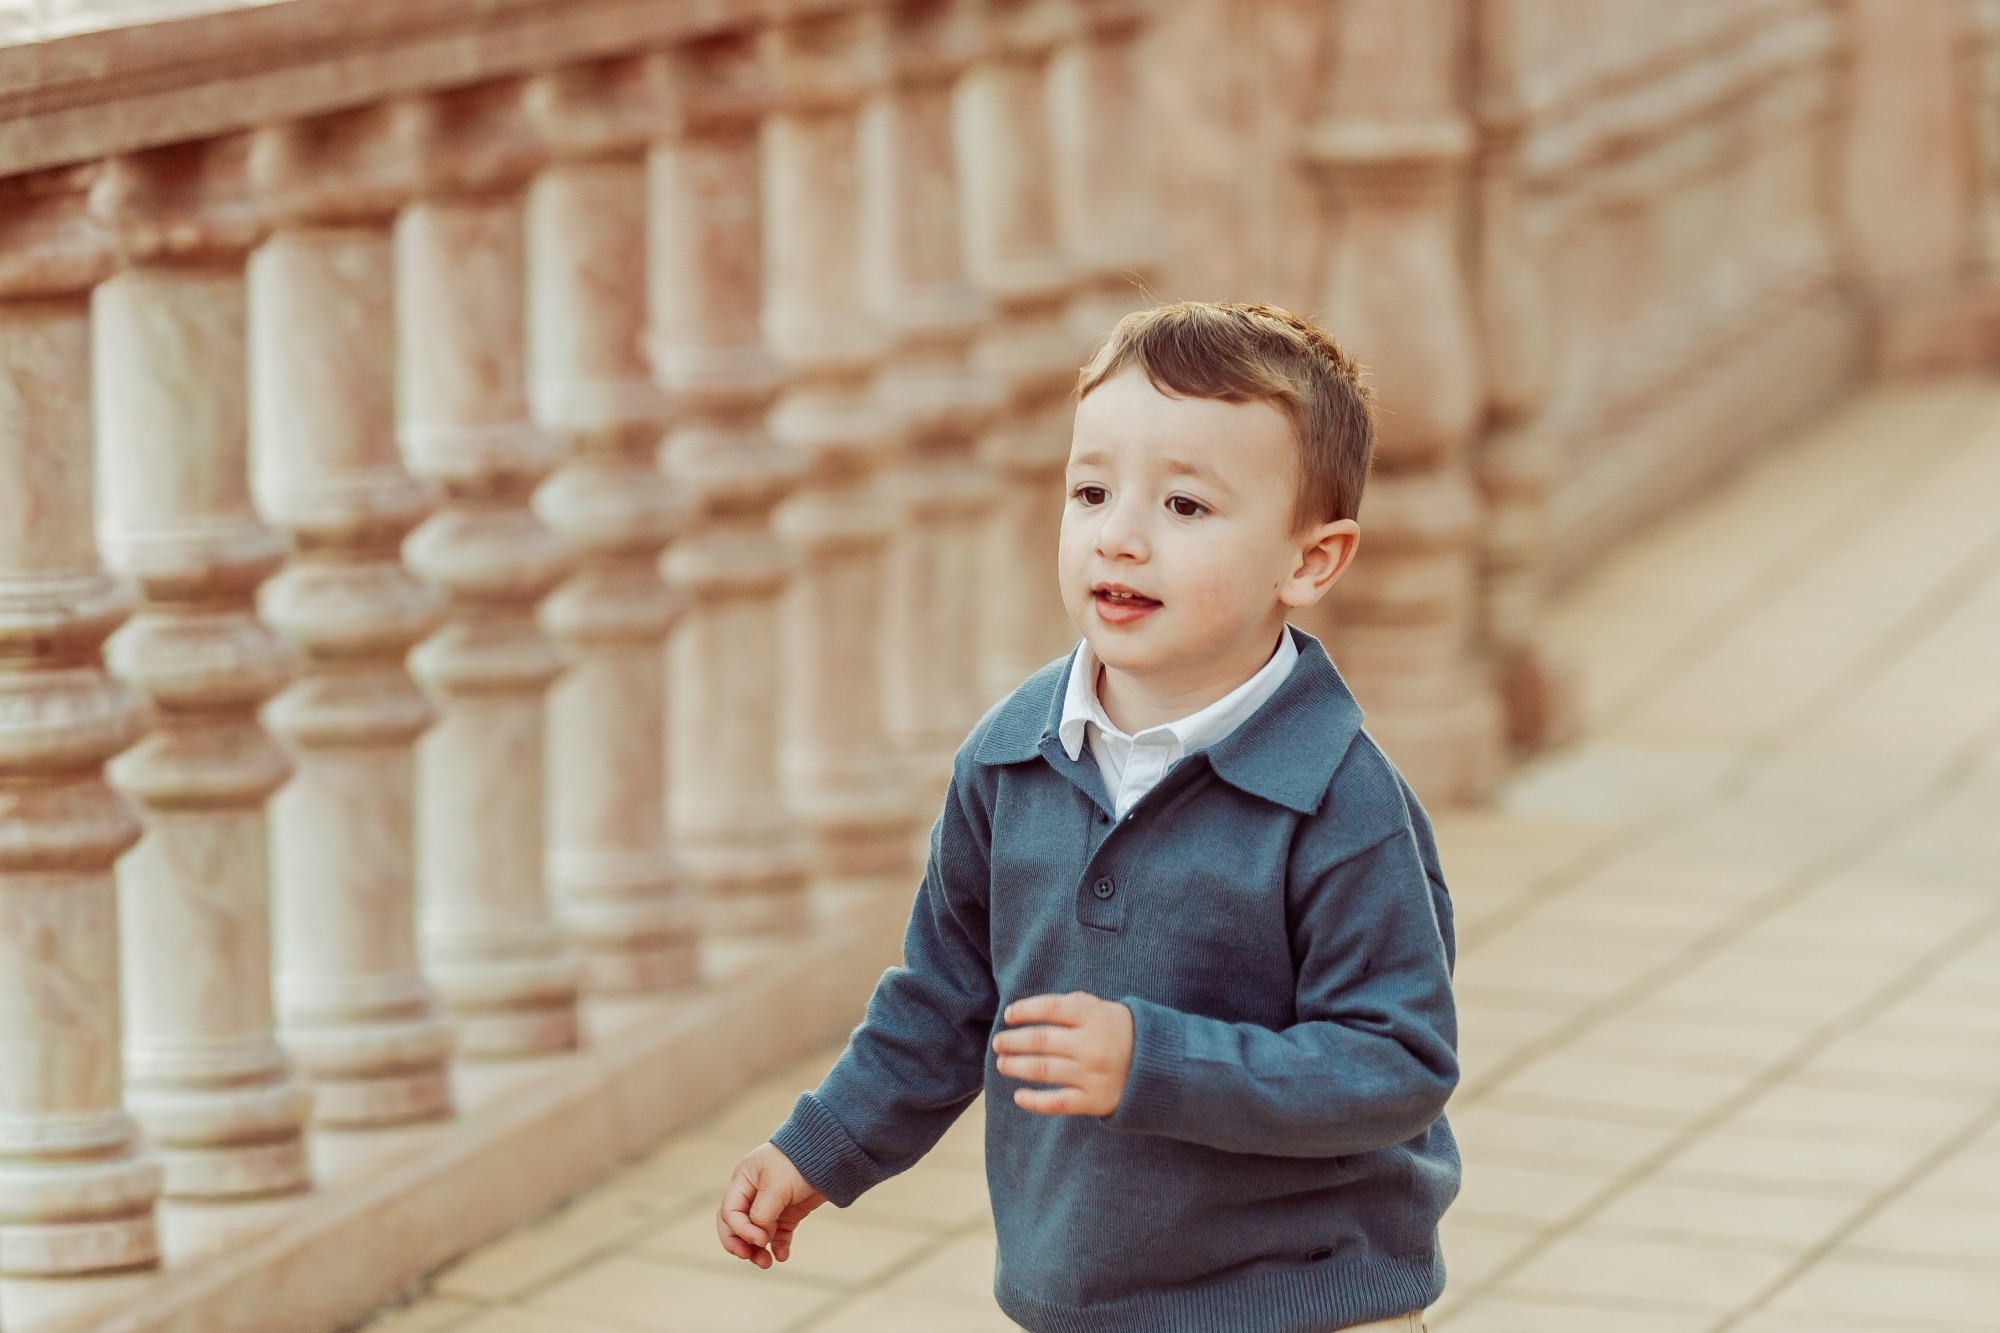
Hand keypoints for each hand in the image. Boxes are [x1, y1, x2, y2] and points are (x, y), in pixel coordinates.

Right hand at [716, 1143, 825, 1269]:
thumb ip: (762, 1212)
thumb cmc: (799, 1162)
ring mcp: (771, 1205)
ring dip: (758, 1250)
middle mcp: (753, 1194)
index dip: (740, 1229)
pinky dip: (778, 1247)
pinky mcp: (788, 1214)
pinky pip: (778, 1235)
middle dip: (739, 1243)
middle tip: (748, 1257)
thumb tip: (757, 1236)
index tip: (760, 1239)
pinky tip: (782, 1256)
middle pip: (736, 1225)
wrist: (831, 1155)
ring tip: (767, 1263)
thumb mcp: (777, 1185)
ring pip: (756, 1234)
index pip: (730, 1211)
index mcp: (744, 1181)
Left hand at [992, 991, 1133, 1115]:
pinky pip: (1057, 1102)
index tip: (1009, 1015)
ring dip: (1016, 1066)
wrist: (1165, 1068)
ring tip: (1002, 1063)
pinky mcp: (1094, 1101)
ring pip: (1042, 1070)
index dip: (1024, 1010)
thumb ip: (1077, 1005)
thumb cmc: (1129, 1034)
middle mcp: (1090, 1045)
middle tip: (998, 1042)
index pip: (1050, 1009)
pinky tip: (1019, 1097)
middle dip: (1012, 1041)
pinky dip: (1034, 1101)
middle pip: (1040, 1040)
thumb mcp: (1109, 1009)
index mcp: (1095, 1017)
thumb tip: (1036, 1009)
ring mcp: (1091, 1074)